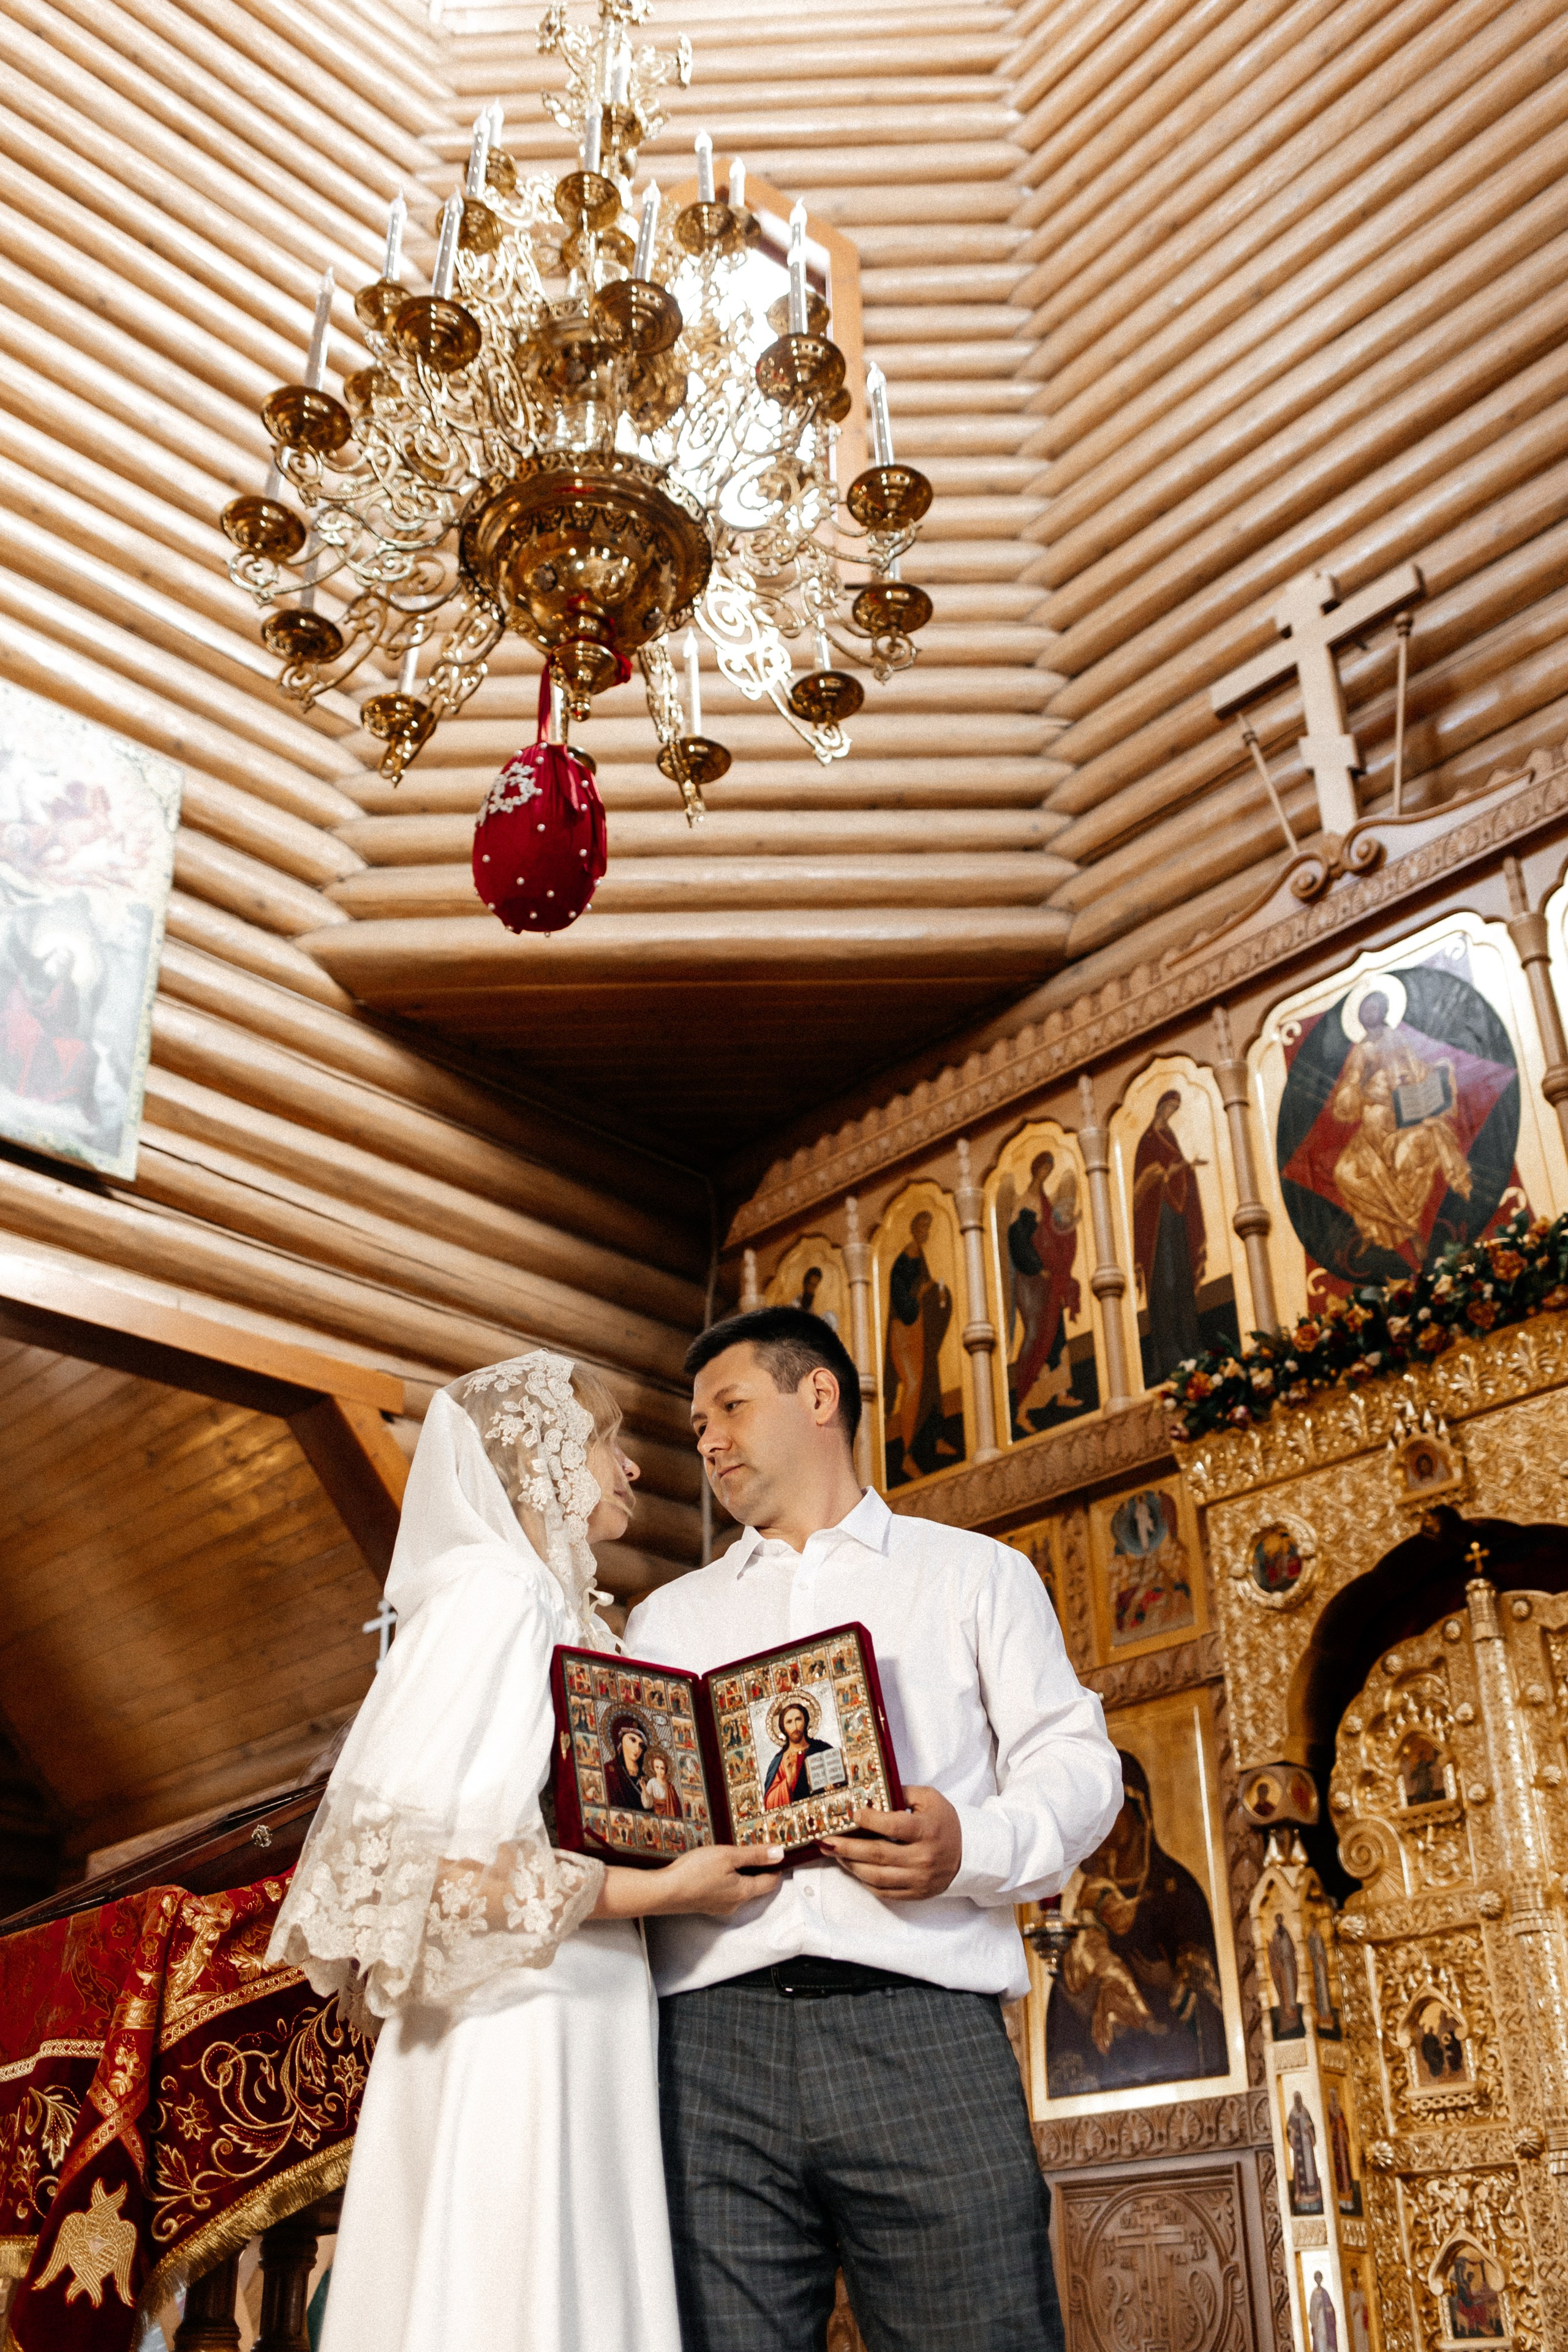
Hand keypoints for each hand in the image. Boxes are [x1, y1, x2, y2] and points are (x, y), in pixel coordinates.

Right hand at [653, 1843, 784, 1917]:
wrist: (665, 1892)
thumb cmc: (696, 1871)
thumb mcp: (728, 1856)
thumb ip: (755, 1855)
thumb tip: (780, 1853)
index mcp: (744, 1892)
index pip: (770, 1882)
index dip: (776, 1867)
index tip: (776, 1853)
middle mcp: (735, 1904)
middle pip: (756, 1887)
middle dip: (758, 1870)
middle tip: (754, 1851)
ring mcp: (719, 1907)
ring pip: (739, 1890)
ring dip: (741, 1875)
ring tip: (732, 1857)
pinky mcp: (706, 1905)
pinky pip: (725, 1892)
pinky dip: (727, 1880)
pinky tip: (715, 1869)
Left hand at [820, 1785, 961, 1901]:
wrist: (967, 1855)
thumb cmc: (944, 1822)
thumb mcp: (929, 1799)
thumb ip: (902, 1793)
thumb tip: (870, 1793)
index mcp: (927, 1831)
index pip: (895, 1827)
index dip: (871, 1821)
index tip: (852, 1814)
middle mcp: (923, 1858)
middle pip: (878, 1854)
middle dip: (848, 1847)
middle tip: (826, 1841)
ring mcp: (919, 1879)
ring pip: (877, 1876)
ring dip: (851, 1865)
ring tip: (835, 1853)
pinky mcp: (915, 1893)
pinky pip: (884, 1891)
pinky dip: (865, 1881)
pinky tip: (854, 1867)